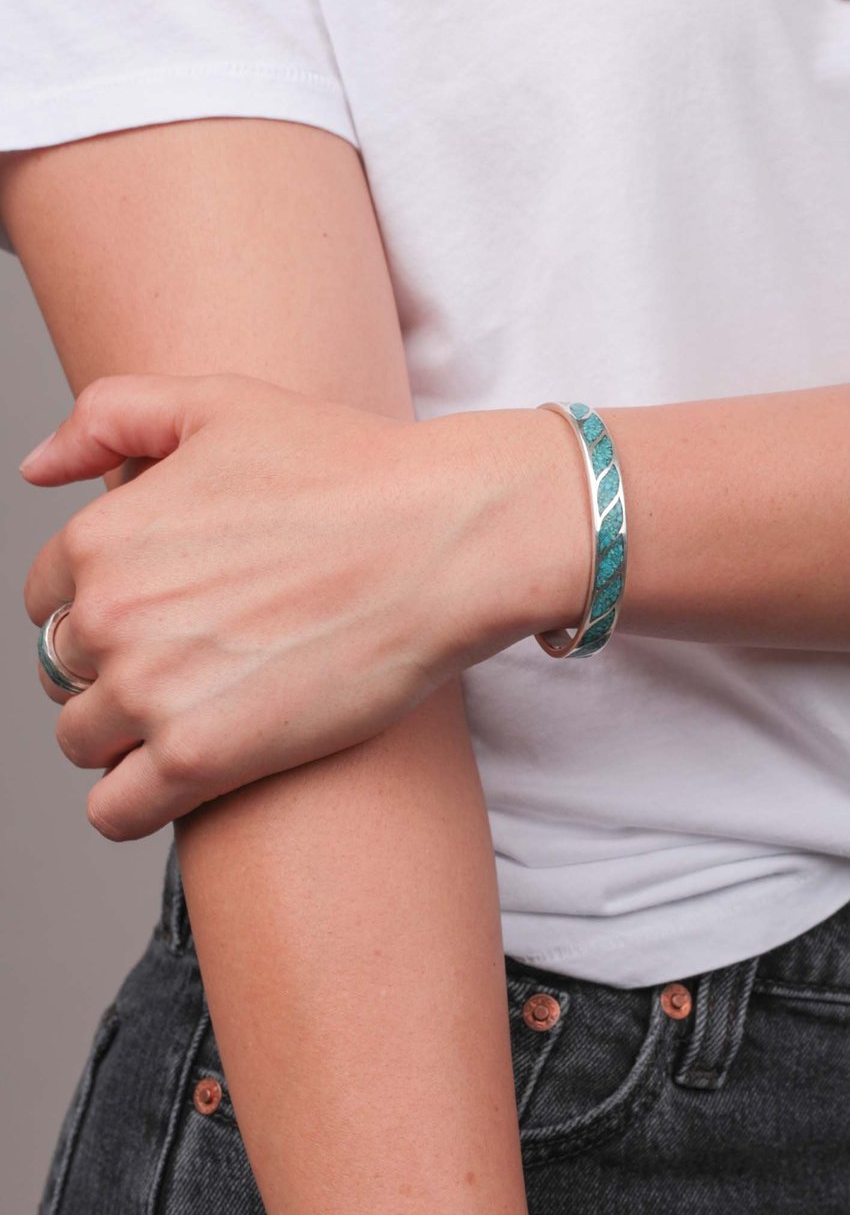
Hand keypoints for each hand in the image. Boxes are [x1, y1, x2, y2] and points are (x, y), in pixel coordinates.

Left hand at [21, 374, 589, 838]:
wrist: (444, 540)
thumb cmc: (349, 468)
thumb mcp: (220, 403)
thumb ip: (109, 417)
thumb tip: (37, 469)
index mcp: (101, 536)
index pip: (48, 599)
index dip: (101, 605)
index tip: (162, 612)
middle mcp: (109, 615)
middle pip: (63, 671)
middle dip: (113, 669)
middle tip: (193, 660)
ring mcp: (150, 691)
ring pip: (82, 742)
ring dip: (123, 736)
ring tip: (196, 713)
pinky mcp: (201, 758)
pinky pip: (114, 811)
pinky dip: (131, 803)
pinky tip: (180, 776)